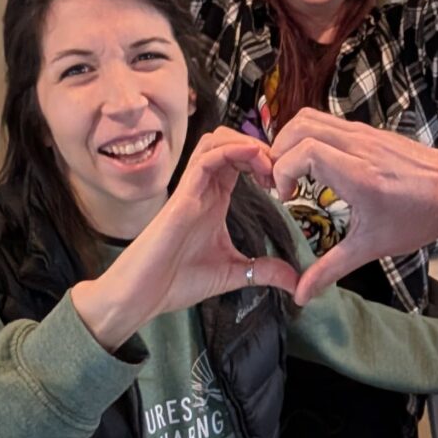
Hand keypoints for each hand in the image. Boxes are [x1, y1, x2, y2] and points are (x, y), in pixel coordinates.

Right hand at [71, 130, 297, 348]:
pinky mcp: (181, 196)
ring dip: (246, 143)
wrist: (141, 296)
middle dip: (260, 146)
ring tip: (268, 164)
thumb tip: (295, 281)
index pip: (240, 161)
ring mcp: (191, 189)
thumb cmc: (175, 281)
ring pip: (216, 141)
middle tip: (281, 169)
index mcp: (215, 199)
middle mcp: (203, 188)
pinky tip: (253, 157)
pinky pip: (205, 159)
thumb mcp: (233, 274)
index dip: (265, 160)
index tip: (287, 180)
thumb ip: (264, 272)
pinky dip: (230, 151)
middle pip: (229, 142)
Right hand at [268, 112, 437, 302]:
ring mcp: (365, 133)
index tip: (287, 196)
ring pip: (313, 118)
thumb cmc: (420, 216)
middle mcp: (359, 146)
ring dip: (293, 141)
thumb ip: (331, 269)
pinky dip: (312, 137)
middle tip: (283, 181)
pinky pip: (330, 123)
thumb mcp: (372, 246)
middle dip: (280, 152)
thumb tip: (301, 293)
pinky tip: (318, 167)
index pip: (304, 151)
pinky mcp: (371, 131)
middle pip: (301, 125)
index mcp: (358, 173)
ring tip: (295, 172)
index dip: (283, 171)